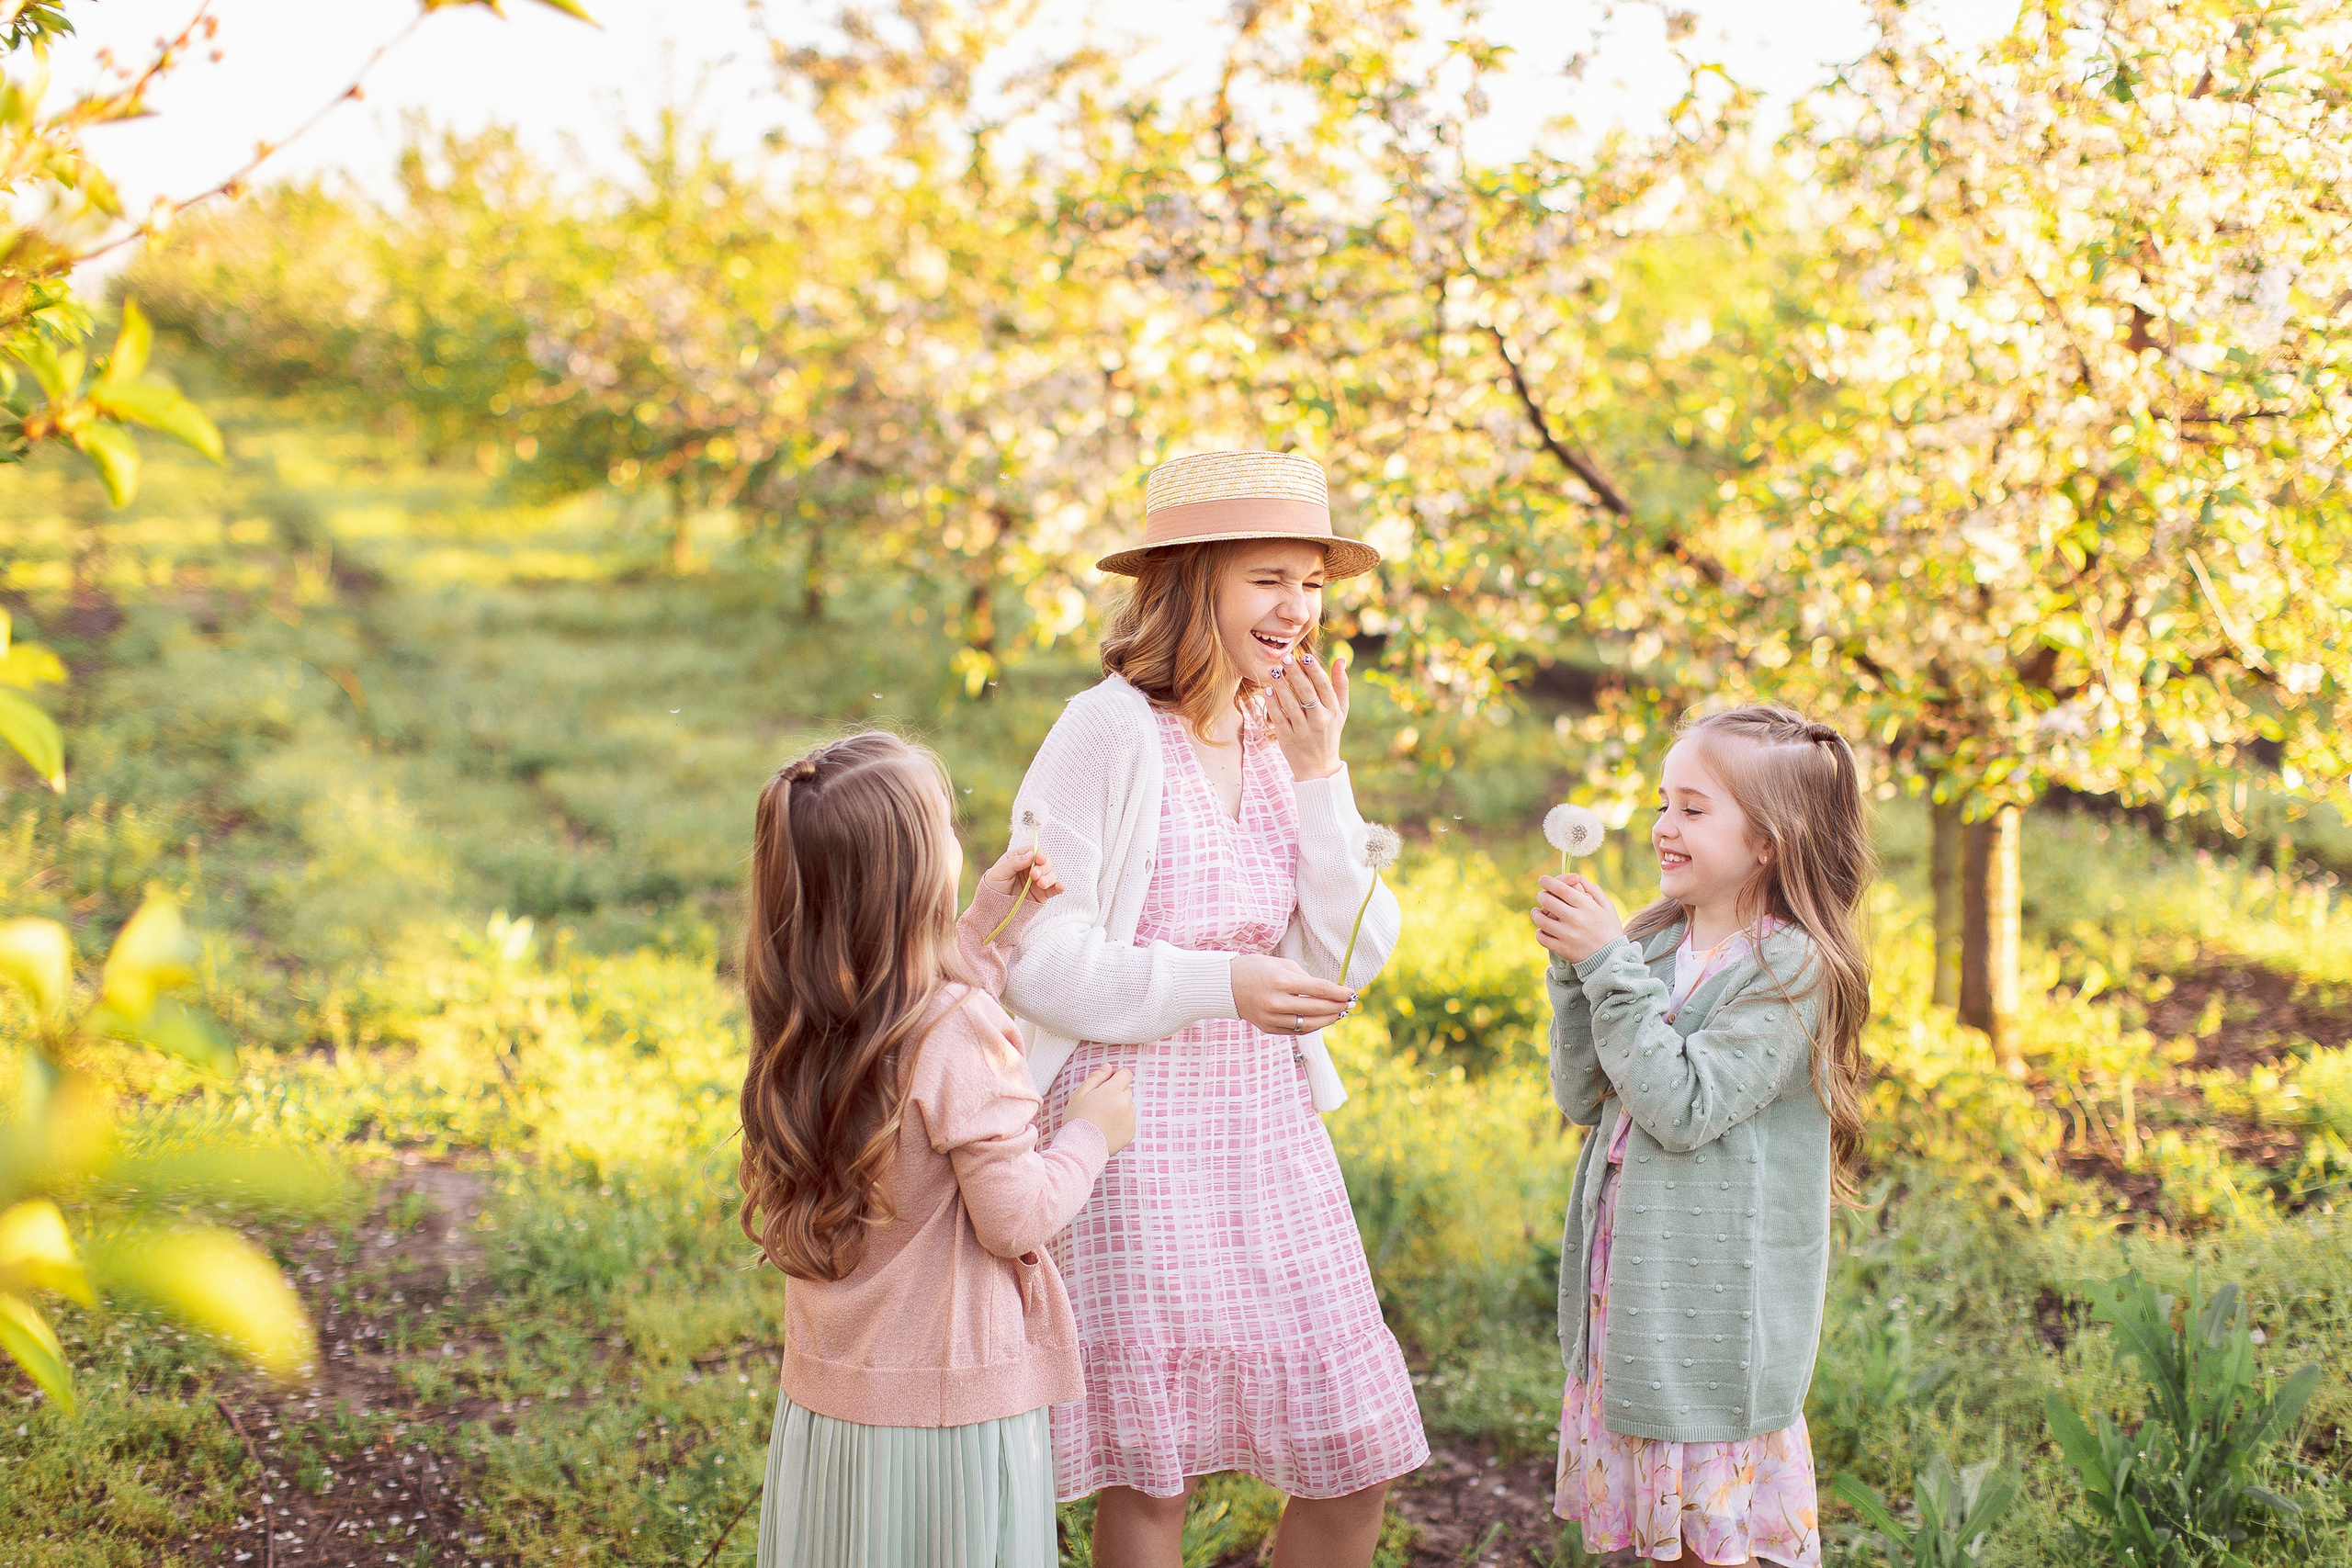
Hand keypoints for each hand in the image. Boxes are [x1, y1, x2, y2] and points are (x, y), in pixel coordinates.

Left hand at [982, 843, 1062, 901]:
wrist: (992, 909)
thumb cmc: (992, 887)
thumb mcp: (998, 873)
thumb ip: (1013, 863)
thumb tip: (1031, 855)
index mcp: (1019, 858)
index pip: (1034, 851)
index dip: (1039, 854)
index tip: (1039, 860)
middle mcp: (1030, 868)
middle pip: (1046, 862)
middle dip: (1043, 867)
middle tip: (1034, 875)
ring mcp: (1037, 881)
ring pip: (1051, 874)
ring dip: (1050, 877)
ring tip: (1041, 884)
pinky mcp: (1042, 894)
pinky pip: (1054, 889)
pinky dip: (1059, 887)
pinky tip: (1060, 886)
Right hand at [1065, 1066, 1135, 1155]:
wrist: (1081, 1147)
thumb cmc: (1077, 1120)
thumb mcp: (1080, 1093)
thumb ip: (1096, 1077)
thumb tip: (1107, 1067)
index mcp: (1114, 1091)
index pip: (1126, 1074)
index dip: (1116, 1075)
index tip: (1107, 1081)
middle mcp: (1126, 1104)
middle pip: (1126, 1090)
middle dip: (1115, 1092)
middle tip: (1099, 1103)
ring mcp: (1130, 1119)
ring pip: (1128, 1105)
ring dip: (1119, 1107)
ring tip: (1102, 1117)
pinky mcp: (1131, 1132)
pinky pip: (1128, 1121)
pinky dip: (1120, 1122)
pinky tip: (1106, 1127)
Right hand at [1230, 954, 1354, 1036]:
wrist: (1226, 985)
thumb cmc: (1256, 968)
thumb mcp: (1282, 964)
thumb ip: (1305, 977)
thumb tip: (1328, 991)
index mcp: (1281, 981)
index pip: (1319, 989)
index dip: (1339, 992)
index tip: (1352, 993)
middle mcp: (1277, 1002)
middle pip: (1317, 1008)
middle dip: (1338, 1006)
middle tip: (1350, 1004)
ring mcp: (1272, 1018)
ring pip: (1309, 1024)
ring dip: (1329, 1019)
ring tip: (1340, 1013)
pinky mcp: (1269, 1028)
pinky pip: (1297, 1030)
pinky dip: (1313, 1025)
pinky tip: (1322, 1019)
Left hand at [1267, 644, 1348, 780]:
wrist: (1319, 767)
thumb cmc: (1329, 732)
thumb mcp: (1341, 710)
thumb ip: (1341, 685)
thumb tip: (1341, 659)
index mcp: (1333, 711)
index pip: (1324, 686)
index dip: (1314, 670)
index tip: (1305, 656)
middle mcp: (1320, 720)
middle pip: (1307, 693)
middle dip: (1296, 674)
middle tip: (1286, 658)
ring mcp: (1303, 730)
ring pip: (1291, 705)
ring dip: (1282, 686)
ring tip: (1274, 671)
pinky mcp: (1288, 738)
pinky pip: (1279, 719)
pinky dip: (1273, 705)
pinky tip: (1268, 691)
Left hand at [1531, 873, 1624, 964]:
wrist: (1612, 958)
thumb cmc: (1609, 929)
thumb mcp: (1607, 907)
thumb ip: (1594, 890)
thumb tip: (1578, 877)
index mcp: (1587, 907)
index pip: (1562, 889)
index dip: (1549, 882)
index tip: (1543, 880)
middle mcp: (1576, 920)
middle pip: (1548, 901)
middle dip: (1541, 895)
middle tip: (1541, 895)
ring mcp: (1568, 935)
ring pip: (1542, 920)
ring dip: (1536, 913)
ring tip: (1536, 911)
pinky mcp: (1563, 949)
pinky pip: (1542, 938)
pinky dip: (1539, 932)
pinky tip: (1542, 928)